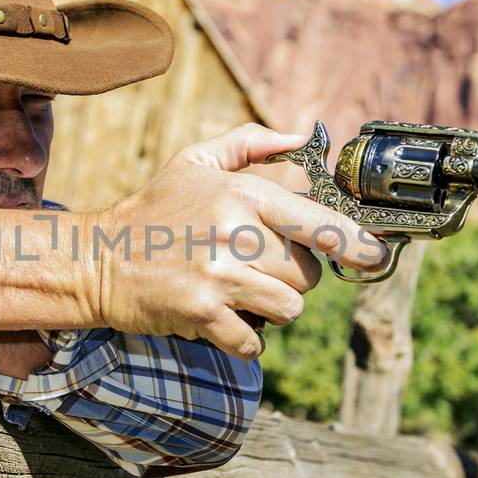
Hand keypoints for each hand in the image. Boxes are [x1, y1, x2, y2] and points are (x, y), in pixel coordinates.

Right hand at [85, 123, 386, 358]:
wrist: (98, 259)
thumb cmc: (154, 210)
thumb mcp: (195, 161)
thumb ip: (251, 142)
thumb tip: (303, 135)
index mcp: (241, 193)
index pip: (320, 222)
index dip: (357, 243)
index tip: (378, 256)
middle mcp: (234, 232)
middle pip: (309, 272)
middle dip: (293, 276)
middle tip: (258, 269)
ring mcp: (219, 276)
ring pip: (289, 307)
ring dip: (272, 309)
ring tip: (241, 294)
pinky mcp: (203, 314)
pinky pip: (255, 341)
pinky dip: (246, 340)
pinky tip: (223, 320)